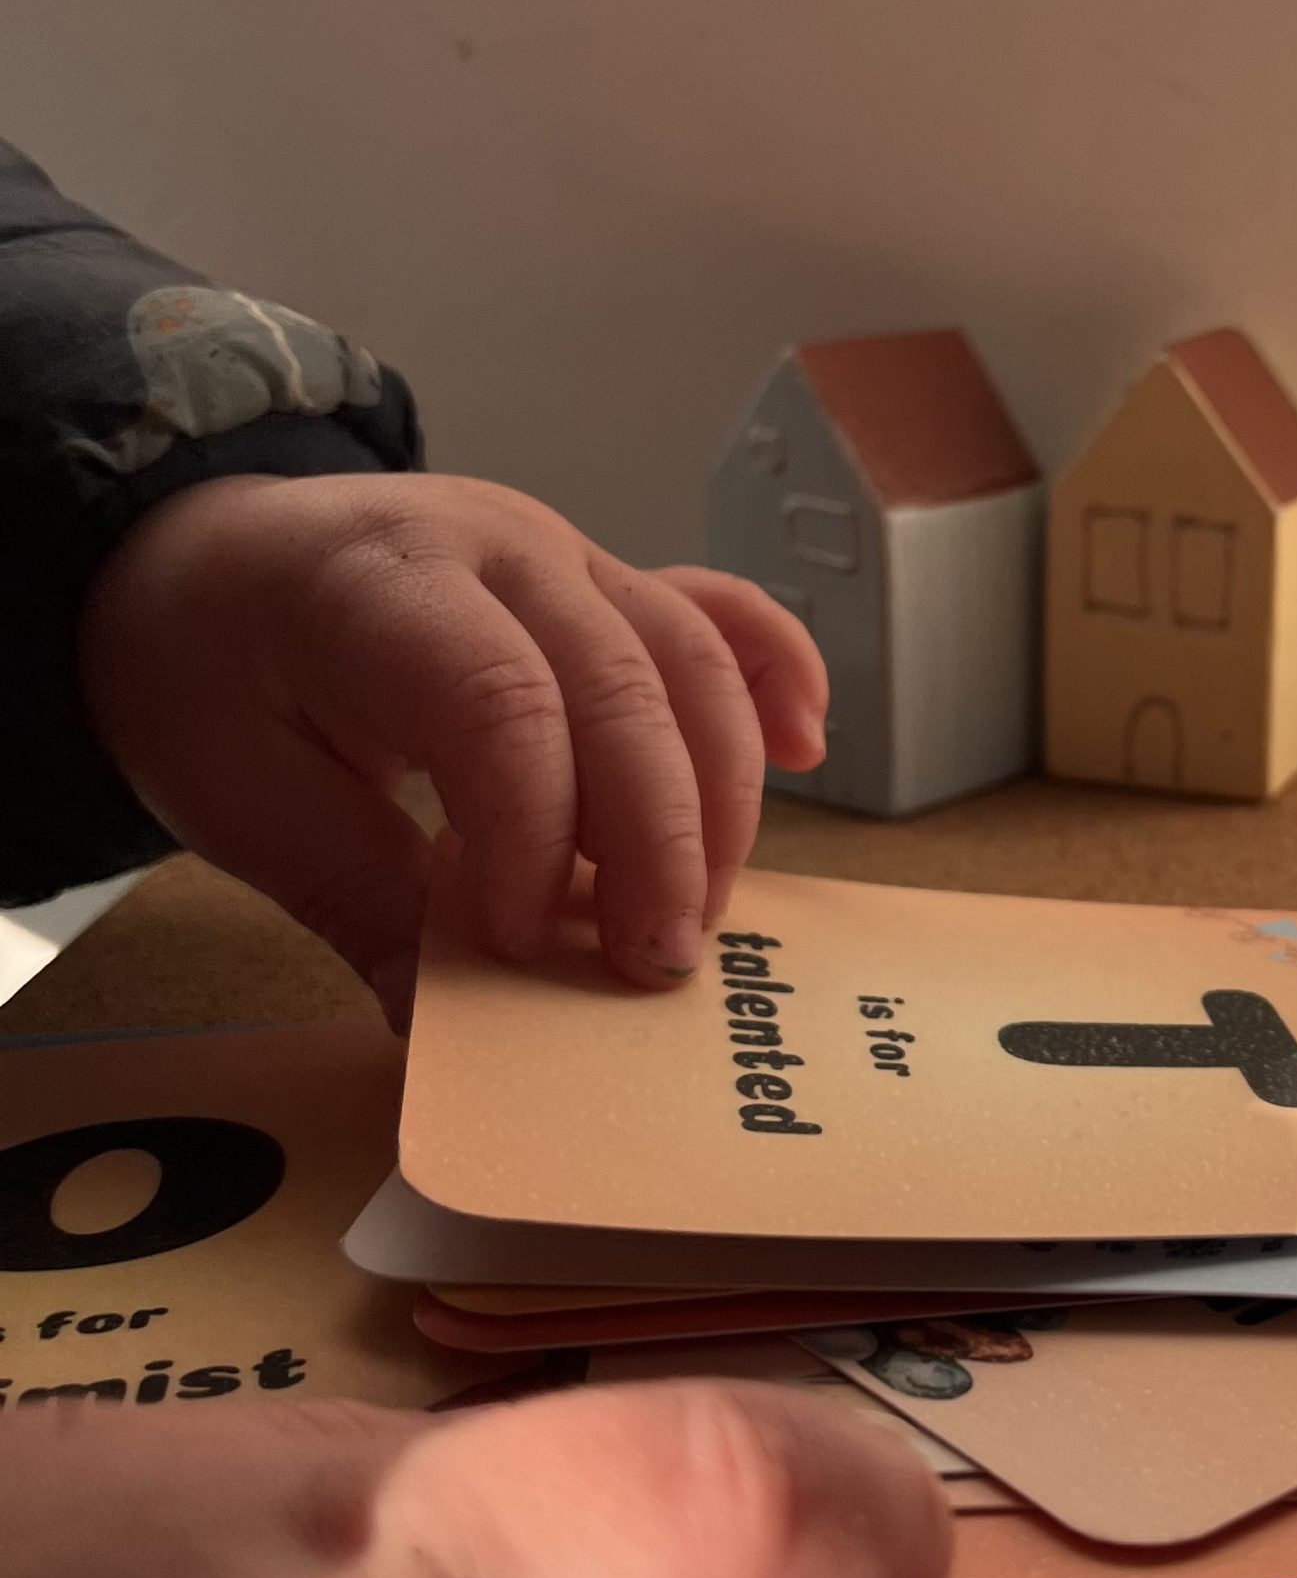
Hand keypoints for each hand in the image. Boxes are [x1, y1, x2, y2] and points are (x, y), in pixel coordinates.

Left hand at [77, 472, 830, 1018]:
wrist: (206, 569)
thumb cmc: (214, 677)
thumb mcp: (239, 799)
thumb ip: (357, 899)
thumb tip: (442, 1028)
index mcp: (378, 585)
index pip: (498, 701)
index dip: (531, 834)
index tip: (512, 941)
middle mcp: (498, 548)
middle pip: (625, 686)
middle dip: (656, 842)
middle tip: (648, 967)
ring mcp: (571, 559)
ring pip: (693, 664)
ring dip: (718, 804)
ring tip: (691, 917)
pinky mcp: (615, 587)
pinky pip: (722, 616)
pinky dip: (778, 680)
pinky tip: (809, 752)